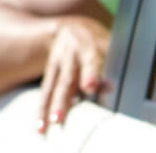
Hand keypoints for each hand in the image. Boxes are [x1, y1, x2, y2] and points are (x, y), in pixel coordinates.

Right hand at [37, 15, 109, 133]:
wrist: (70, 28)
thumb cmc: (97, 42)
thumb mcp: (109, 45)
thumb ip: (112, 65)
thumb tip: (114, 88)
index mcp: (89, 48)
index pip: (90, 62)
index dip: (89, 74)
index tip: (90, 87)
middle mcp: (70, 57)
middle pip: (66, 79)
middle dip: (63, 99)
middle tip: (58, 118)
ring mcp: (58, 66)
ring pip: (53, 88)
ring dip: (50, 107)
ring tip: (48, 125)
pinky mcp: (50, 75)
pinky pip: (45, 93)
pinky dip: (42, 110)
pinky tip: (40, 126)